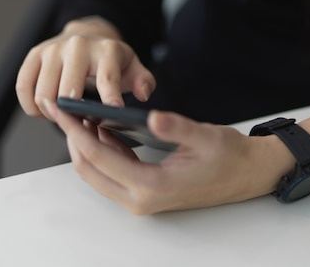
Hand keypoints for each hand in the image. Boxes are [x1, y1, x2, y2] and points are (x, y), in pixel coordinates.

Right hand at [16, 17, 155, 119]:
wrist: (87, 35)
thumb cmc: (111, 59)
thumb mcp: (134, 68)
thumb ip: (144, 82)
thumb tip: (143, 94)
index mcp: (107, 50)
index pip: (107, 78)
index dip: (109, 98)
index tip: (111, 113)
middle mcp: (78, 46)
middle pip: (68, 92)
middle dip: (73, 114)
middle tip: (79, 123)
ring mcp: (54, 49)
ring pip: (44, 93)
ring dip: (51, 113)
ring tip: (63, 116)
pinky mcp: (34, 55)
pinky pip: (24, 87)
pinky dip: (31, 106)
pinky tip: (43, 111)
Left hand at [46, 100, 294, 214]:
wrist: (247, 175)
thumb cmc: (229, 157)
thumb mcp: (206, 137)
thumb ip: (177, 127)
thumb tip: (152, 117)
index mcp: (152, 186)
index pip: (99, 158)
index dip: (76, 131)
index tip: (62, 110)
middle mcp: (141, 199)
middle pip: (89, 170)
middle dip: (73, 139)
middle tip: (64, 110)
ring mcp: (141, 200)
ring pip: (97, 174)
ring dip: (85, 146)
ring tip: (81, 115)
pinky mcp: (145, 193)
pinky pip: (111, 173)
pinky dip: (101, 152)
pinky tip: (104, 129)